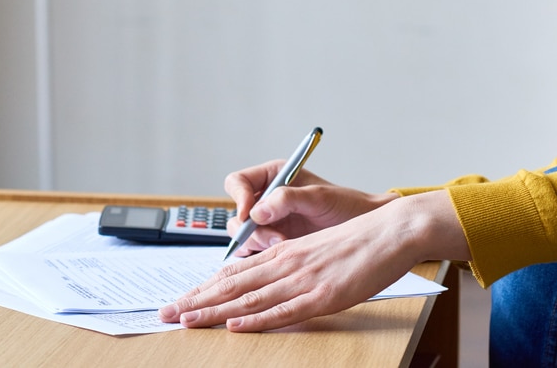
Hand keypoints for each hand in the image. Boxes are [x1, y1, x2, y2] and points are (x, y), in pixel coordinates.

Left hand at [158, 190, 468, 331]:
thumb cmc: (356, 243)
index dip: (203, 289)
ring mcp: (304, 279)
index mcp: (282, 253)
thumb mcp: (313, 251)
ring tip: (187, 320)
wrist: (391, 231)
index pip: (232, 274)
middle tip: (166, 314)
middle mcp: (286, 264)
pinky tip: (237, 326)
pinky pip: (285, 310)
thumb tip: (261, 285)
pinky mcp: (324, 294)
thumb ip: (287, 266)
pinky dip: (258, 319)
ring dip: (215, 311)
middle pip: (232, 285)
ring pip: (250, 298)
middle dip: (196, 301)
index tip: (179, 302)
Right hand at [223, 161, 391, 253]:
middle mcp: (266, 199)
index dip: (239, 197)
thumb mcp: (320, 198)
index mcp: (273, 177)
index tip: (250, 214)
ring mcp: (269, 223)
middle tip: (276, 239)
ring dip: (257, 244)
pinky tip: (280, 259)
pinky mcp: (274, 244)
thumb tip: (258, 211)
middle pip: (237, 212)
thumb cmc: (347, 206)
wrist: (365, 228)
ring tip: (283, 248)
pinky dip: (261, 258)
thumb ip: (288, 198)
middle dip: (251, 228)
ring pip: (243, 235)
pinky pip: (254, 252)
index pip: (238, 182)